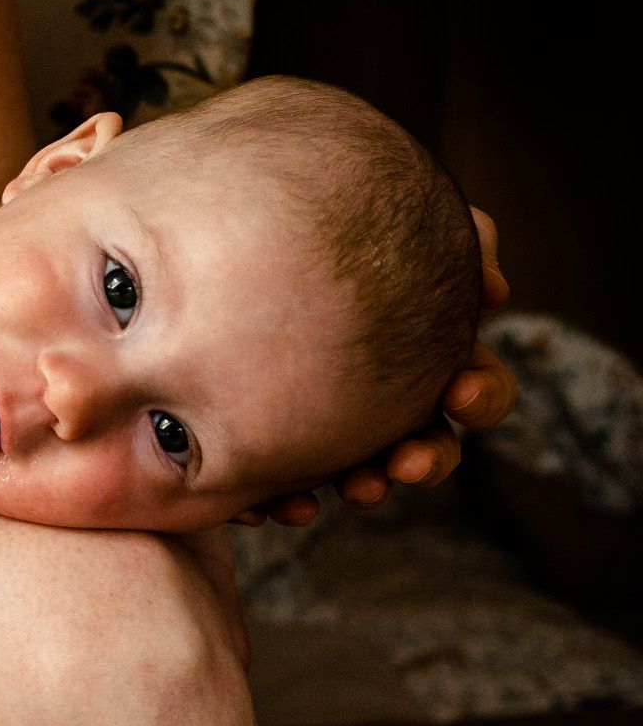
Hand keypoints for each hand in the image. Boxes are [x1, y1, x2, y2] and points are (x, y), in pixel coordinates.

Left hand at [235, 206, 517, 526]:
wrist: (229, 243)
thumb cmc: (331, 233)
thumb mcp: (394, 223)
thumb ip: (455, 236)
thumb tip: (496, 285)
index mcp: (425, 356)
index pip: (474, 387)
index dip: (479, 396)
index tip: (460, 392)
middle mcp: (388, 401)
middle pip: (428, 445)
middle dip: (427, 458)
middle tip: (406, 463)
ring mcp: (333, 429)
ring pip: (363, 473)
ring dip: (367, 484)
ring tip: (354, 487)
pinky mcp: (274, 449)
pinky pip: (282, 486)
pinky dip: (286, 497)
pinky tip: (275, 502)